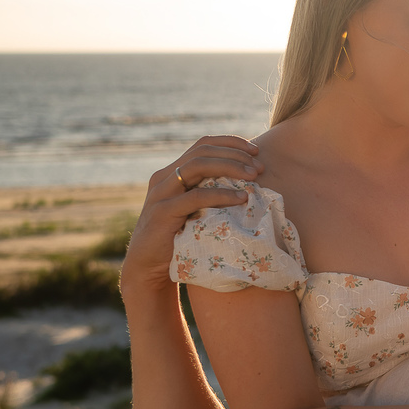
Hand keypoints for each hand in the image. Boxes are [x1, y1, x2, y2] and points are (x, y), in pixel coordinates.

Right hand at [120, 135, 263, 298]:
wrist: (149, 266)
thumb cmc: (179, 237)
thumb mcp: (195, 209)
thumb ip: (210, 192)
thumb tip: (249, 181)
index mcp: (172, 172)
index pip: (203, 144)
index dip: (230, 142)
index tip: (255, 150)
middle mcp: (164, 177)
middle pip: (202, 151)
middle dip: (235, 154)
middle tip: (259, 167)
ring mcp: (161, 193)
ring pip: (197, 166)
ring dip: (230, 167)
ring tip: (253, 176)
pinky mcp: (162, 212)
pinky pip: (195, 196)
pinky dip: (221, 194)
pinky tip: (241, 198)